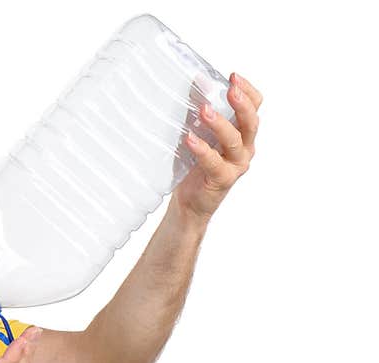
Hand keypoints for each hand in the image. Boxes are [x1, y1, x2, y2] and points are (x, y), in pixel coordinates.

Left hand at [171, 72, 262, 222]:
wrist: (189, 203)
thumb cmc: (194, 165)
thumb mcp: (197, 134)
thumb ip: (197, 113)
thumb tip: (193, 84)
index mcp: (242, 133)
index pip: (255, 106)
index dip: (248, 91)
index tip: (233, 76)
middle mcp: (244, 148)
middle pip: (251, 121)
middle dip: (242, 103)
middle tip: (230, 89)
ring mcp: (235, 165)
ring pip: (235, 140)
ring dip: (220, 124)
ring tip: (204, 111)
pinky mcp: (223, 179)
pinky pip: (214, 162)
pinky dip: (202, 149)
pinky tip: (190, 139)